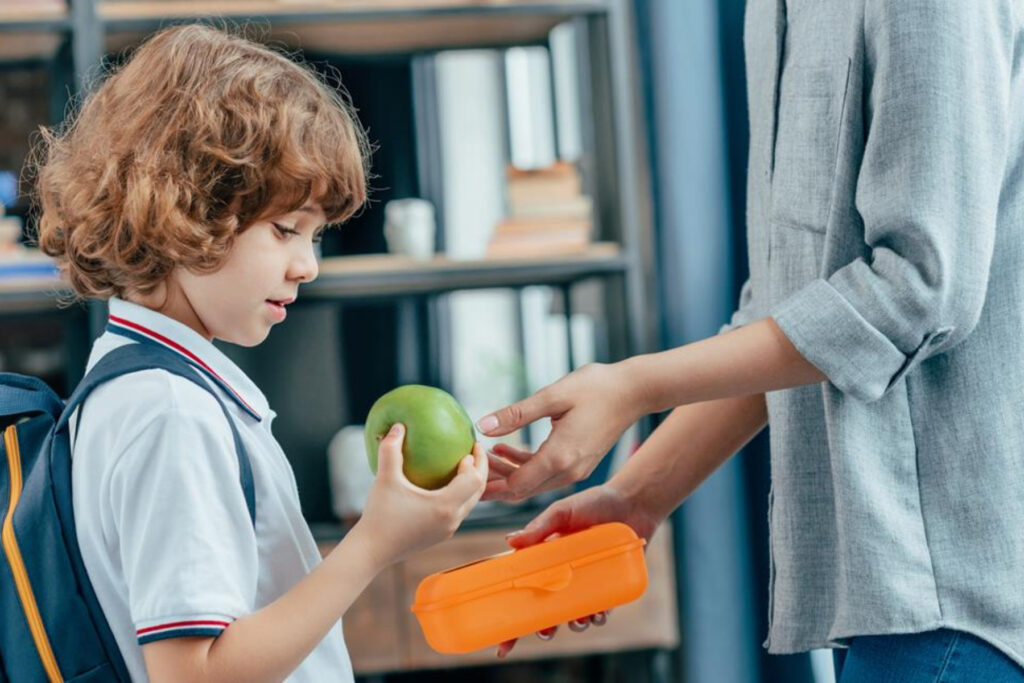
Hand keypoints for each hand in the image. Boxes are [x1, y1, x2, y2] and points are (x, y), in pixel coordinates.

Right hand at [354, 424, 487, 567]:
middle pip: (479, 491)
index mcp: (445, 506)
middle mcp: (452, 520)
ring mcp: (448, 530)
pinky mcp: (440, 535)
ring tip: (464, 465)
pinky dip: (460, 494)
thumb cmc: (378, 516)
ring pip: (470, 502)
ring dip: (472, 483)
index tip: (470, 445)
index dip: (477, 461)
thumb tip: (399, 426)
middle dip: (481, 469)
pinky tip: (446, 483)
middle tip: (474, 450)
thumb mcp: (384, 479)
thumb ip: (391, 450)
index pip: (474, 479)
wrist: (371, 552)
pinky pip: (459, 510)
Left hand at [477, 362, 642, 501]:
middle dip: (493, 481)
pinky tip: (503, 448)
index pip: (516, 485)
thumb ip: (516, 414)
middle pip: (521, 488)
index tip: (465, 477)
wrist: (634, 391)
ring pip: (532, 482)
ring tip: (481, 455)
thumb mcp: (552, 396)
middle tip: (465, 469)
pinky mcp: (578, 462)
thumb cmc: (596, 388)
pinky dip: (523, 464)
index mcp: (560, 457)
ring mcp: (575, 469)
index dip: (489, 484)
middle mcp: (568, 471)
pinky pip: (545, 471)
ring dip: (506, 472)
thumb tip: (483, 426)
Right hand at [492, 482, 662, 657]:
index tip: (502, 643)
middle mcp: (562, 575)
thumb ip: (538, 527)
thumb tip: (509, 541)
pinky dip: (599, 616)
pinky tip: (601, 613)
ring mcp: (585, 582)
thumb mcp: (562, 512)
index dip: (511, 618)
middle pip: (545, 612)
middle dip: (543, 630)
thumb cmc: (593, 502)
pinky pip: (601, 609)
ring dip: (575, 624)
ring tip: (579, 620)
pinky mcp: (609, 586)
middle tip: (545, 633)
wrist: (631, 502)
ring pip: (574, 615)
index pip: (522, 591)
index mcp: (544, 561)